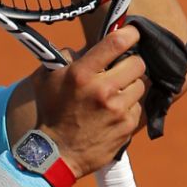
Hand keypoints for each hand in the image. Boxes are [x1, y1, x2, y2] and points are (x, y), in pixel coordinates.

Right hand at [32, 26, 145, 177]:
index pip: (117, 42)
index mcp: (81, 74)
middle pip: (137, 63)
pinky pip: (138, 106)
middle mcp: (102, 90)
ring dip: (130, 86)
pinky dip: (129, 107)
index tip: (132, 33)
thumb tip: (86, 47)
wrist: (55, 153)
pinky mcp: (127, 126)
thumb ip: (64, 57)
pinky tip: (112, 112)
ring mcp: (117, 109)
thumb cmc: (50, 112)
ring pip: (141, 85)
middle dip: (130, 63)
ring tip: (114, 94)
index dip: (130, 33)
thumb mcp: (46, 79)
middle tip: (119, 69)